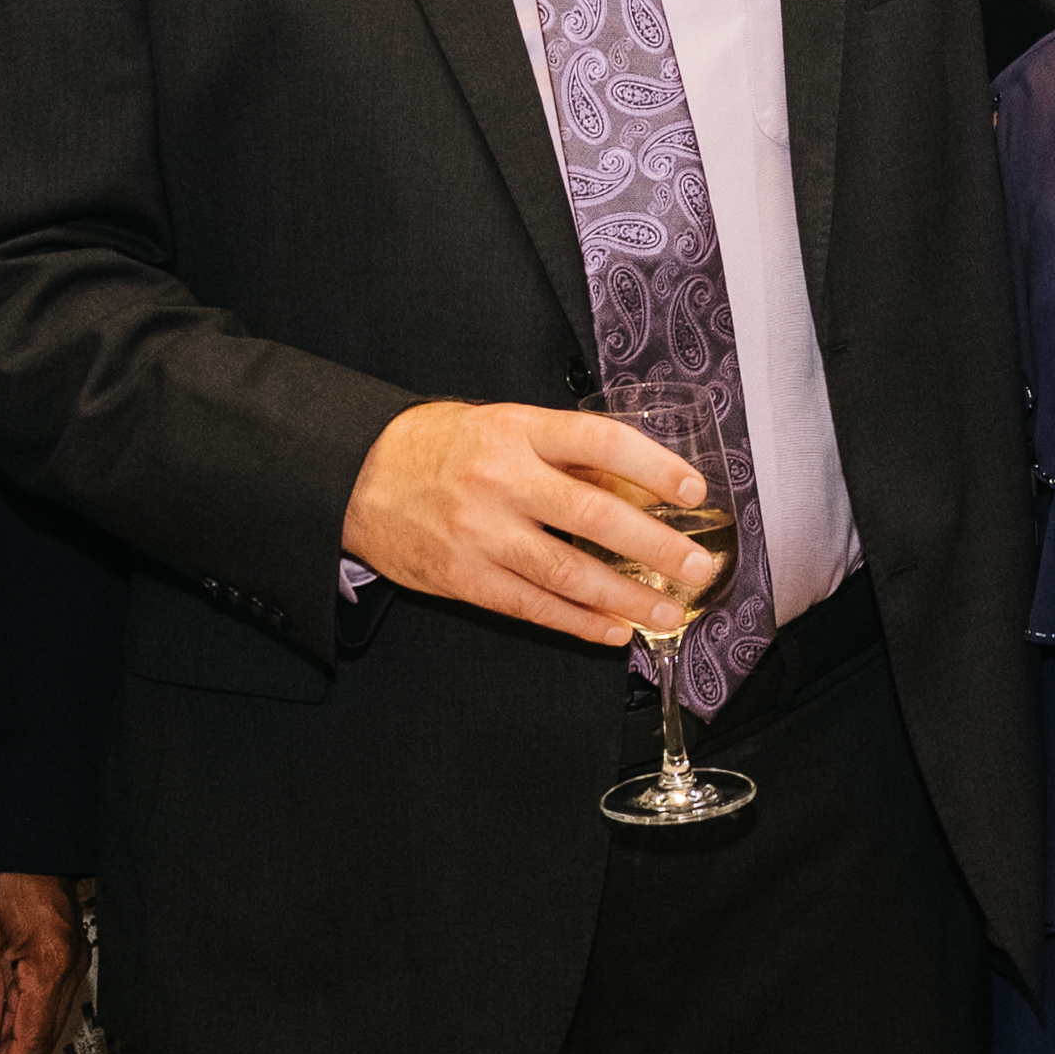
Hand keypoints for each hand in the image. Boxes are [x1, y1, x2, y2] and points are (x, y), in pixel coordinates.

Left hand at [0, 870, 83, 1053]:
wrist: (22, 836)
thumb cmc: (1, 871)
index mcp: (51, 965)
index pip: (31, 1040)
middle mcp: (68, 969)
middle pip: (37, 1041)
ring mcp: (66, 965)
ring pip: (36, 1028)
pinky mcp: (58, 958)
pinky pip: (37, 1007)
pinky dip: (12, 1031)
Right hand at [340, 399, 721, 650]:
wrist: (357, 477)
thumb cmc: (439, 447)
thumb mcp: (500, 424)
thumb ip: (560, 451)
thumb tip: (635, 481)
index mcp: (516, 431)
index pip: (599, 442)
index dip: (653, 466)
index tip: (693, 490)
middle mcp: (501, 480)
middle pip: (593, 515)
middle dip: (656, 545)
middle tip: (697, 567)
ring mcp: (481, 533)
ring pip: (569, 572)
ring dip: (627, 597)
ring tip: (669, 611)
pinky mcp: (464, 577)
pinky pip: (533, 606)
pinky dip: (580, 621)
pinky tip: (614, 629)